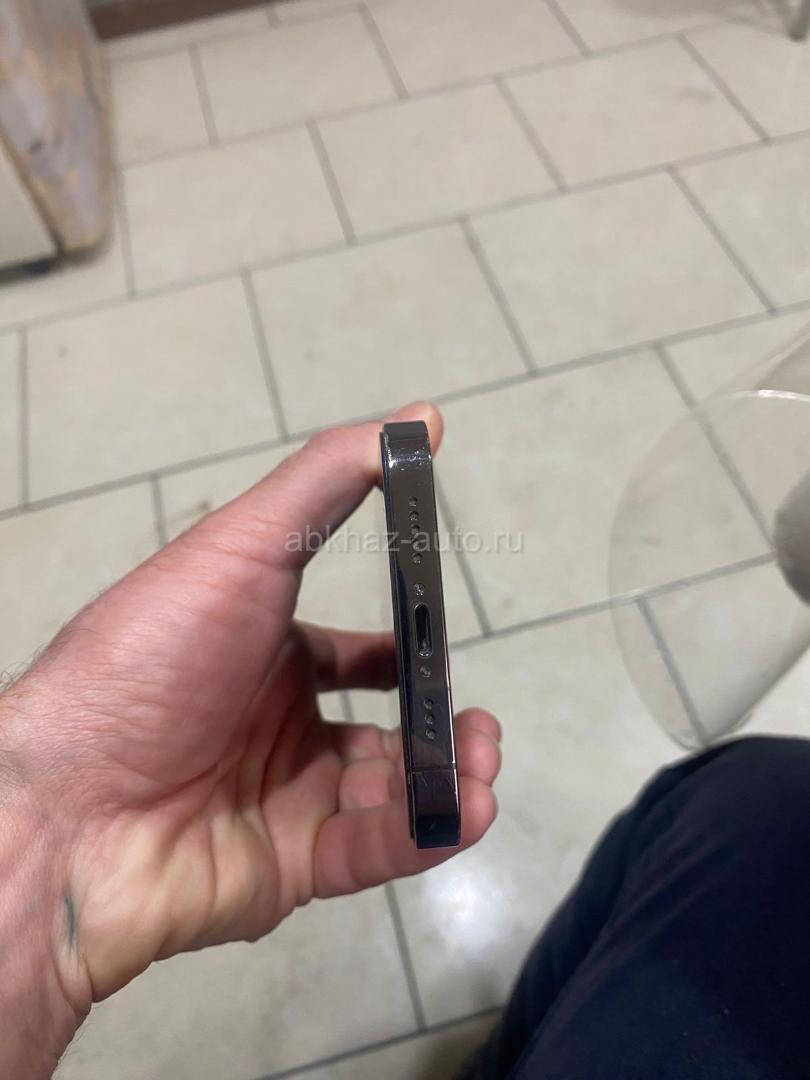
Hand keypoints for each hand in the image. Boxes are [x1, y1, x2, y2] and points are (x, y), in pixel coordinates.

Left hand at [1, 403, 499, 1061]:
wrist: (70, 798)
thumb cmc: (156, 655)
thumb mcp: (247, 546)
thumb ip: (332, 480)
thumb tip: (426, 416)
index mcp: (264, 656)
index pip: (349, 659)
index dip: (402, 656)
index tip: (443, 651)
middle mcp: (275, 729)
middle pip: (387, 732)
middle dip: (446, 729)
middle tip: (483, 731)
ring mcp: (284, 801)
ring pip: (392, 793)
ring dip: (449, 779)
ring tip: (483, 767)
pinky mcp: (289, 869)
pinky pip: (375, 852)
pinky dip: (428, 833)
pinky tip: (466, 808)